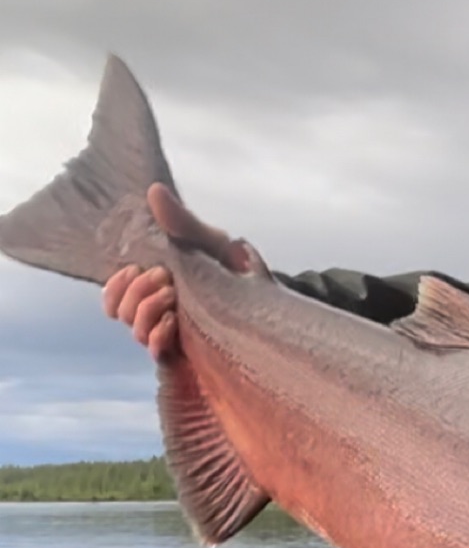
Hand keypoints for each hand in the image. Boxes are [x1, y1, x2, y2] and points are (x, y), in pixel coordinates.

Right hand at [102, 182, 258, 361]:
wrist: (273, 308)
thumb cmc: (241, 274)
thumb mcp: (213, 244)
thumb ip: (182, 223)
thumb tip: (154, 190)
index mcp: (159, 286)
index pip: (117, 292)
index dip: (117, 284)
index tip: (136, 268)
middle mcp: (160, 311)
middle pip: (120, 310)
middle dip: (136, 292)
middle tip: (165, 278)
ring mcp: (172, 335)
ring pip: (134, 329)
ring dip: (146, 311)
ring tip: (173, 298)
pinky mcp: (186, 356)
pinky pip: (155, 352)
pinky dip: (157, 336)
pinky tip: (174, 325)